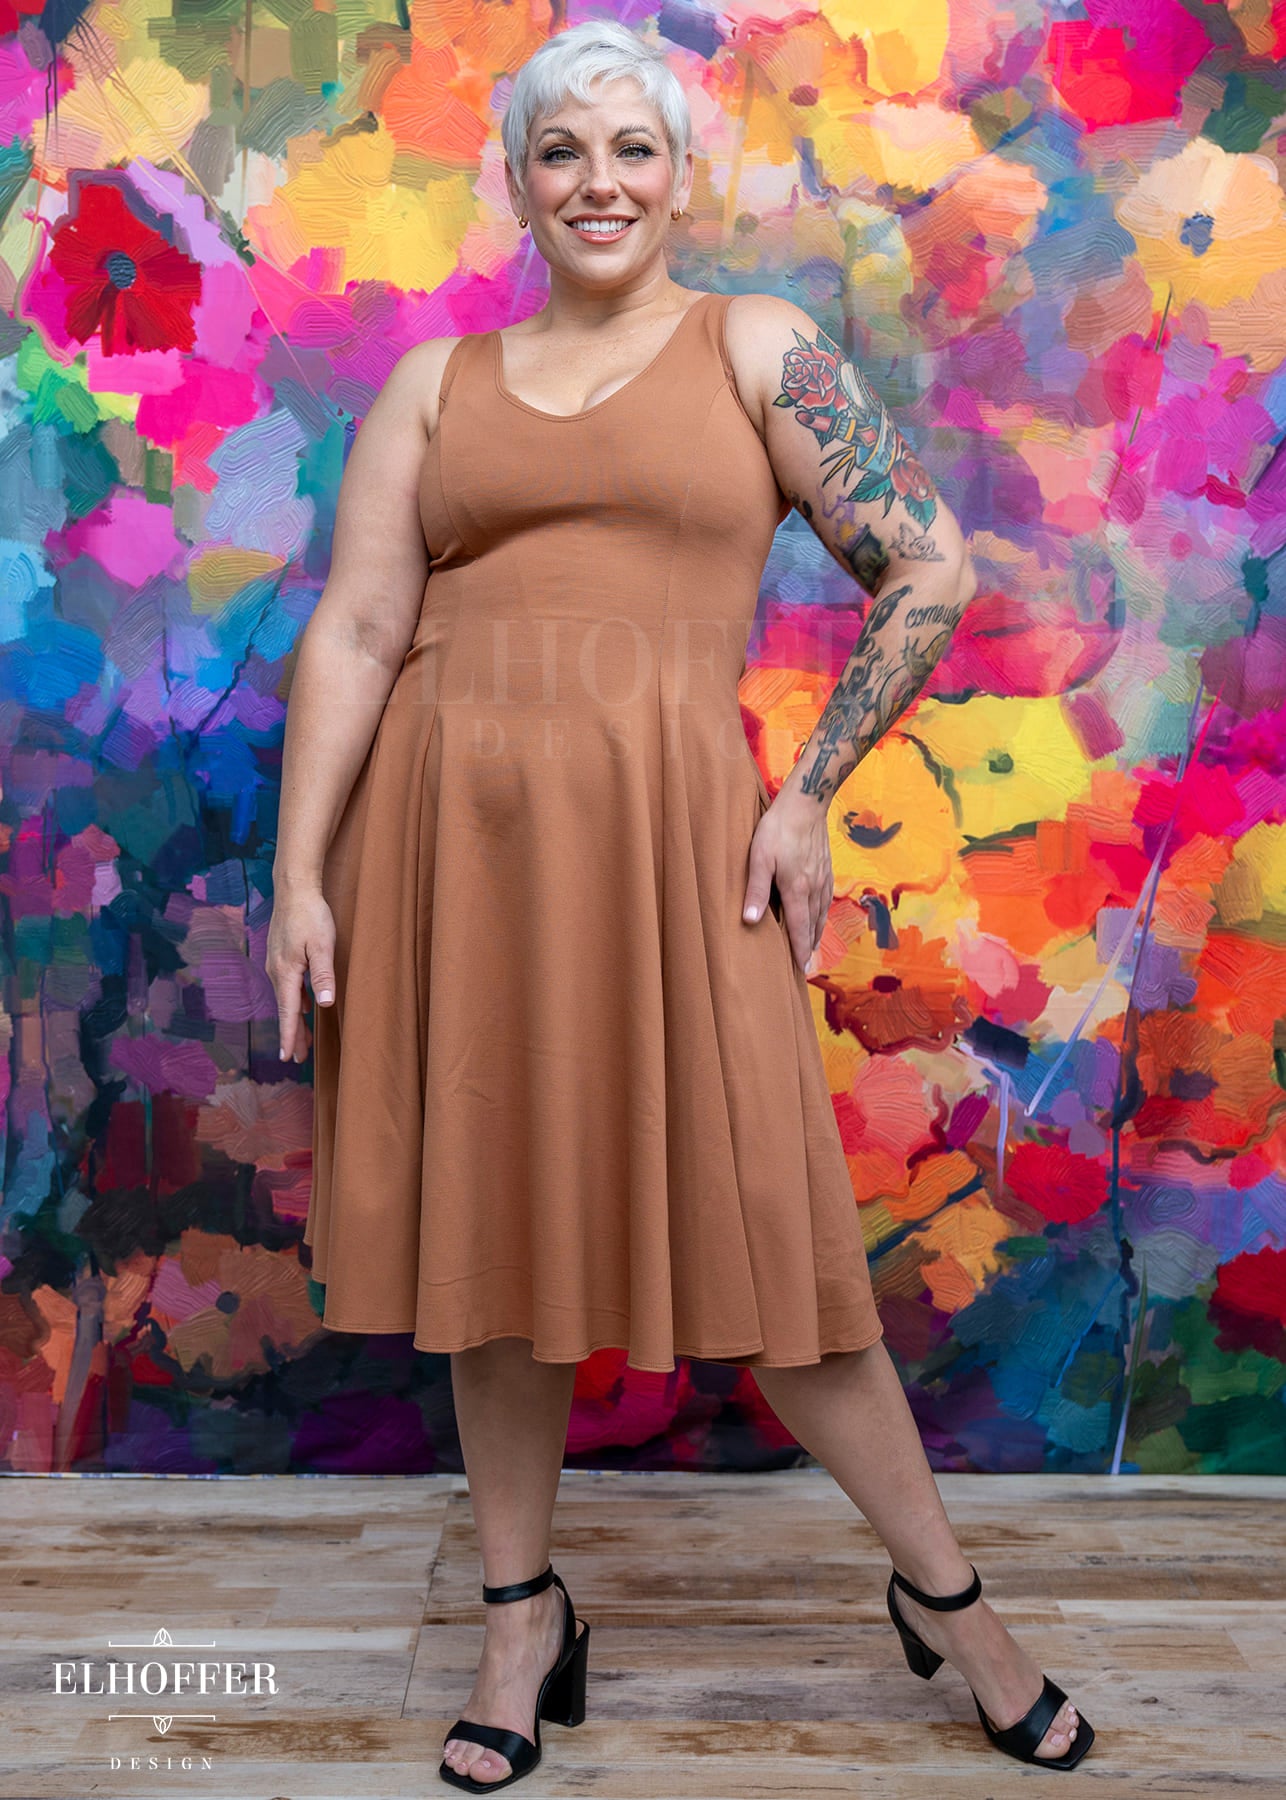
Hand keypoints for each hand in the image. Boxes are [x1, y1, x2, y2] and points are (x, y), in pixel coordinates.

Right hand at [267, 882, 336, 1062]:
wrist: (294, 888)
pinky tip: (305, 1006)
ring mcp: (276, 963)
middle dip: (293, 1034)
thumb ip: (323, 976)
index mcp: (286, 972)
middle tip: (297, 1058)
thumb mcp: (323, 946)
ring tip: (303, 1038)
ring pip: (286, 998)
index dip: (289, 1036)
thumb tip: (323, 1006)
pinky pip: (288, 985)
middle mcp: (276, 971)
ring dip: (294, 1018)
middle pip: (286, 1009)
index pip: (288, 1012)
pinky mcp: (280, 955)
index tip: (287, 1058)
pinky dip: (295, 1001)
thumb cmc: (311, 915)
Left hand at [742, 787, 832, 974]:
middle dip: (809, 945)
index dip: (799, 949)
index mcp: (797, 889)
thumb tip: (749, 920)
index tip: (802, 968)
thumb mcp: (759, 858)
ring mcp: (823, 877)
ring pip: (822, 912)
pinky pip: (827, 898)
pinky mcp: (826, 867)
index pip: (799, 927)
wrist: (806, 803)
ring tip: (812, 945)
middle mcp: (814, 887)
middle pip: (813, 924)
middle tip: (806, 965)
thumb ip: (756, 890)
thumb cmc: (778, 828)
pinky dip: (823, 913)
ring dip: (817, 931)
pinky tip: (820, 914)